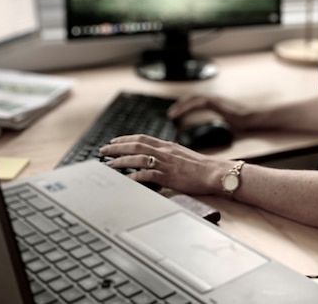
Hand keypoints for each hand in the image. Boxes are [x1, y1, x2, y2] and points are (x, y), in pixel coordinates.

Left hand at [98, 134, 230, 195]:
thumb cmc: (201, 166)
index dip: (126, 139)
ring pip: (137, 158)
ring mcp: (165, 163)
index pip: (142, 138)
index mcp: (167, 145)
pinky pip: (147, 175)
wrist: (214, 172)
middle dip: (117, 147)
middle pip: (135, 145)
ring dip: (121, 161)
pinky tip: (125, 179)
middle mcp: (164, 151)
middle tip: (103, 151)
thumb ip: (169, 152)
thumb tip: (158, 154)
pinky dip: (134, 176)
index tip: (114, 141)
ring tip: (108, 165)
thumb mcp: (182, 153)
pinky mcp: (168, 176)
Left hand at [167, 93, 266, 130]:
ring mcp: (214, 99)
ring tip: (172, 114)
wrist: (252, 118)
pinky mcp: (215, 103)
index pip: (196, 101)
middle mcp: (213, 98)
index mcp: (215, 103)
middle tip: (170, 114)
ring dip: (180, 106)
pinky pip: (197, 104)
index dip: (185, 106)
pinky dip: (186, 108)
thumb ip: (214, 126)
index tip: (176, 113)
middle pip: (191, 98)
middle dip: (180, 105)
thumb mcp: (224, 124)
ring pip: (192, 99)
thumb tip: (207, 135)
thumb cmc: (242, 123)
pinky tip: (180, 114)